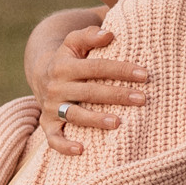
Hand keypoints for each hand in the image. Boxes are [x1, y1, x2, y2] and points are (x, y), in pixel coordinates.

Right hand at [36, 26, 151, 156]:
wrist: (41, 75)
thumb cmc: (70, 57)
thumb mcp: (74, 42)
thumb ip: (90, 35)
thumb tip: (109, 34)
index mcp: (64, 65)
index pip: (96, 67)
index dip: (121, 70)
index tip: (144, 75)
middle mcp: (57, 87)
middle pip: (89, 92)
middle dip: (116, 95)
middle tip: (142, 99)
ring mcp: (51, 107)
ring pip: (74, 115)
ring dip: (95, 120)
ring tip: (118, 123)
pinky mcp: (48, 124)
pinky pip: (53, 138)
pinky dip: (64, 145)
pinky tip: (81, 150)